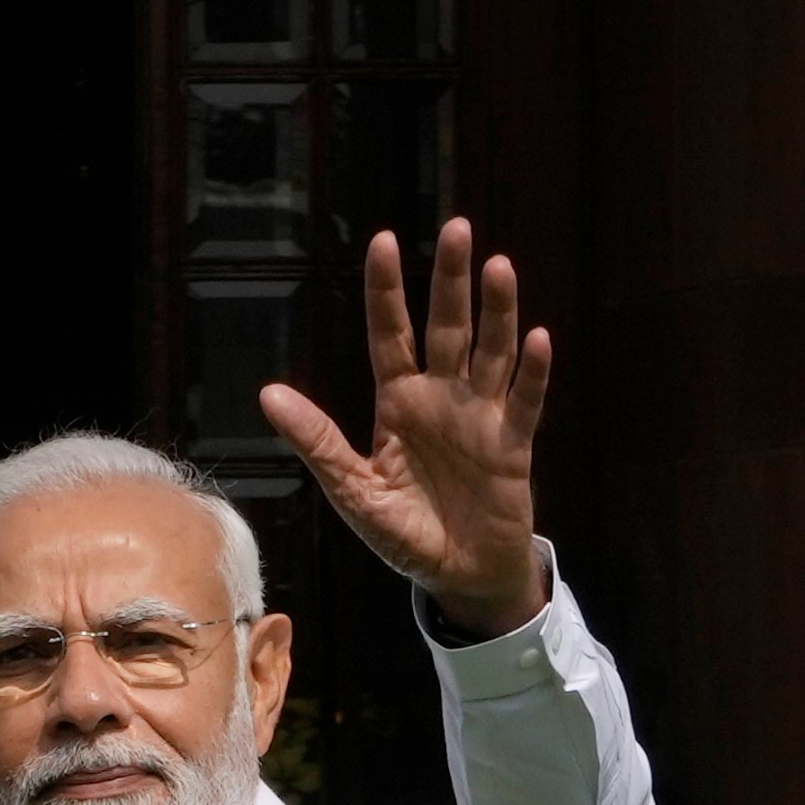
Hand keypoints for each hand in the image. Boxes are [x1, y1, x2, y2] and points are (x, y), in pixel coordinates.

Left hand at [263, 218, 550, 638]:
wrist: (458, 576)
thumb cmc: (404, 533)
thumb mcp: (353, 492)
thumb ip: (318, 442)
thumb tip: (269, 394)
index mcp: (398, 404)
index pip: (390, 335)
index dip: (387, 291)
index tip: (384, 240)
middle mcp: (442, 398)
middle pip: (448, 327)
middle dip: (451, 280)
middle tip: (456, 228)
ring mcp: (481, 416)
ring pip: (490, 351)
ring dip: (496, 311)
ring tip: (498, 266)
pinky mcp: (513, 444)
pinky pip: (525, 402)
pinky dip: (532, 373)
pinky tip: (536, 339)